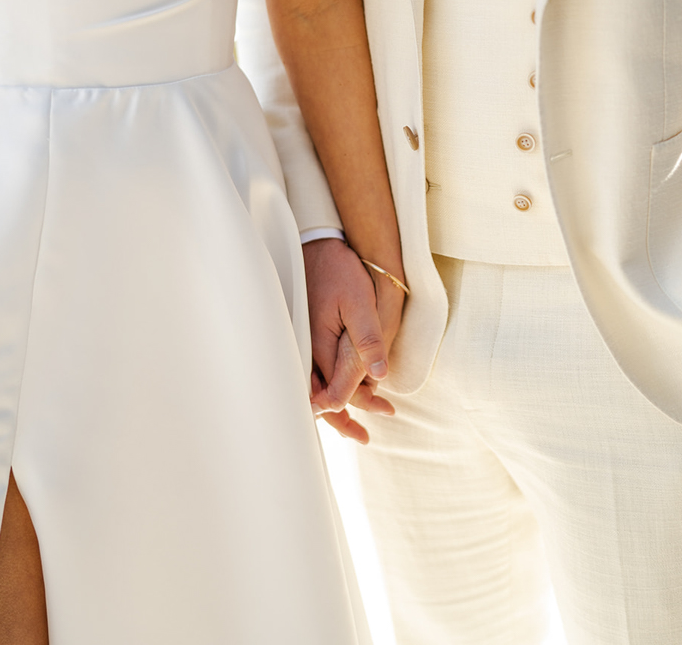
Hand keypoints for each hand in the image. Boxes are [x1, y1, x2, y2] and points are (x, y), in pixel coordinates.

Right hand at [304, 237, 405, 442]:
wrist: (318, 245)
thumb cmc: (339, 271)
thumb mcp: (359, 303)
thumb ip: (368, 341)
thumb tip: (378, 378)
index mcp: (318, 345)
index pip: (336, 391)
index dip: (358, 408)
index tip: (379, 418)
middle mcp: (305, 348)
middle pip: (321, 396)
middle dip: (344, 418)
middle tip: (366, 437)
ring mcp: (302, 341)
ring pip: (316, 386)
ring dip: (335, 405)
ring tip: (356, 425)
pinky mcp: (304, 334)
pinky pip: (313, 370)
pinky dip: (327, 386)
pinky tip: (338, 390)